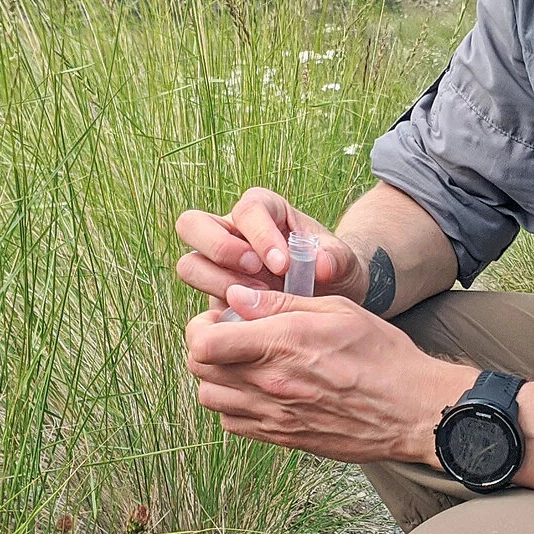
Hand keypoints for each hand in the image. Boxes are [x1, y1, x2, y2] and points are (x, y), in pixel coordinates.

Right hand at [175, 186, 360, 307]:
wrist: (331, 298)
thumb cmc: (332, 269)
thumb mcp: (343, 262)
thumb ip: (336, 259)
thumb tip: (321, 266)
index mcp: (262, 210)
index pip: (247, 209)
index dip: (260, 234)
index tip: (283, 265)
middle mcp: (231, 232)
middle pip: (191, 224)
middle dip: (219, 248)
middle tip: (254, 272)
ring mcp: (217, 265)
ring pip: (189, 264)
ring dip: (217, 283)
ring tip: (256, 302)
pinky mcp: (215, 296)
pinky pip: (200, 301)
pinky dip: (220, 315)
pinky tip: (250, 324)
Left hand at [185, 285, 470, 464]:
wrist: (413, 410)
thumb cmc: (382, 355)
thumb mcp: (337, 310)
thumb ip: (281, 303)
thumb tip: (236, 297)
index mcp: (283, 344)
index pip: (204, 342)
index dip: (201, 326)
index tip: (221, 318)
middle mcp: (272, 382)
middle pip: (200, 369)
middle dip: (206, 348)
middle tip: (230, 337)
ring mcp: (275, 415)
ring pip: (210, 398)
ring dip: (218, 377)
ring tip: (244, 364)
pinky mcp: (284, 437)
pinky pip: (233, 424)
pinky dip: (234, 405)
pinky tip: (259, 389)